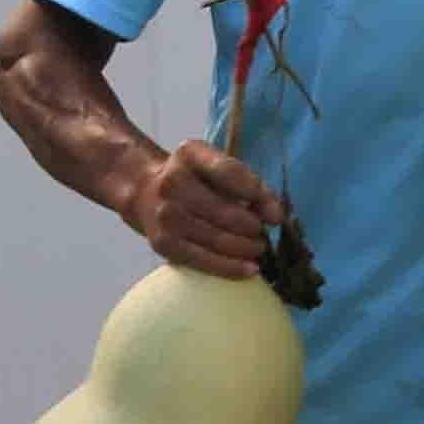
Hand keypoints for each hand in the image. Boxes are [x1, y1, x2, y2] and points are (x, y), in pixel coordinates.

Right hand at [122, 141, 276, 279]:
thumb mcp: (219, 168)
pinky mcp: (163, 243)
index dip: (255, 193)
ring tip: (258, 248)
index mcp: (190, 155)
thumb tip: (277, 217)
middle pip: (226, 212)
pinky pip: (203, 260)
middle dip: (253, 228)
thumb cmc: (196, 180)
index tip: (275, 214)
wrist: (146, 192)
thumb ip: (253, 186)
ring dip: (246, 248)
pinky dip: (231, 267)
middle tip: (262, 235)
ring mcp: (166, 215)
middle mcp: (172, 182)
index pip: (228, 172)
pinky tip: (250, 269)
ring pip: (217, 239)